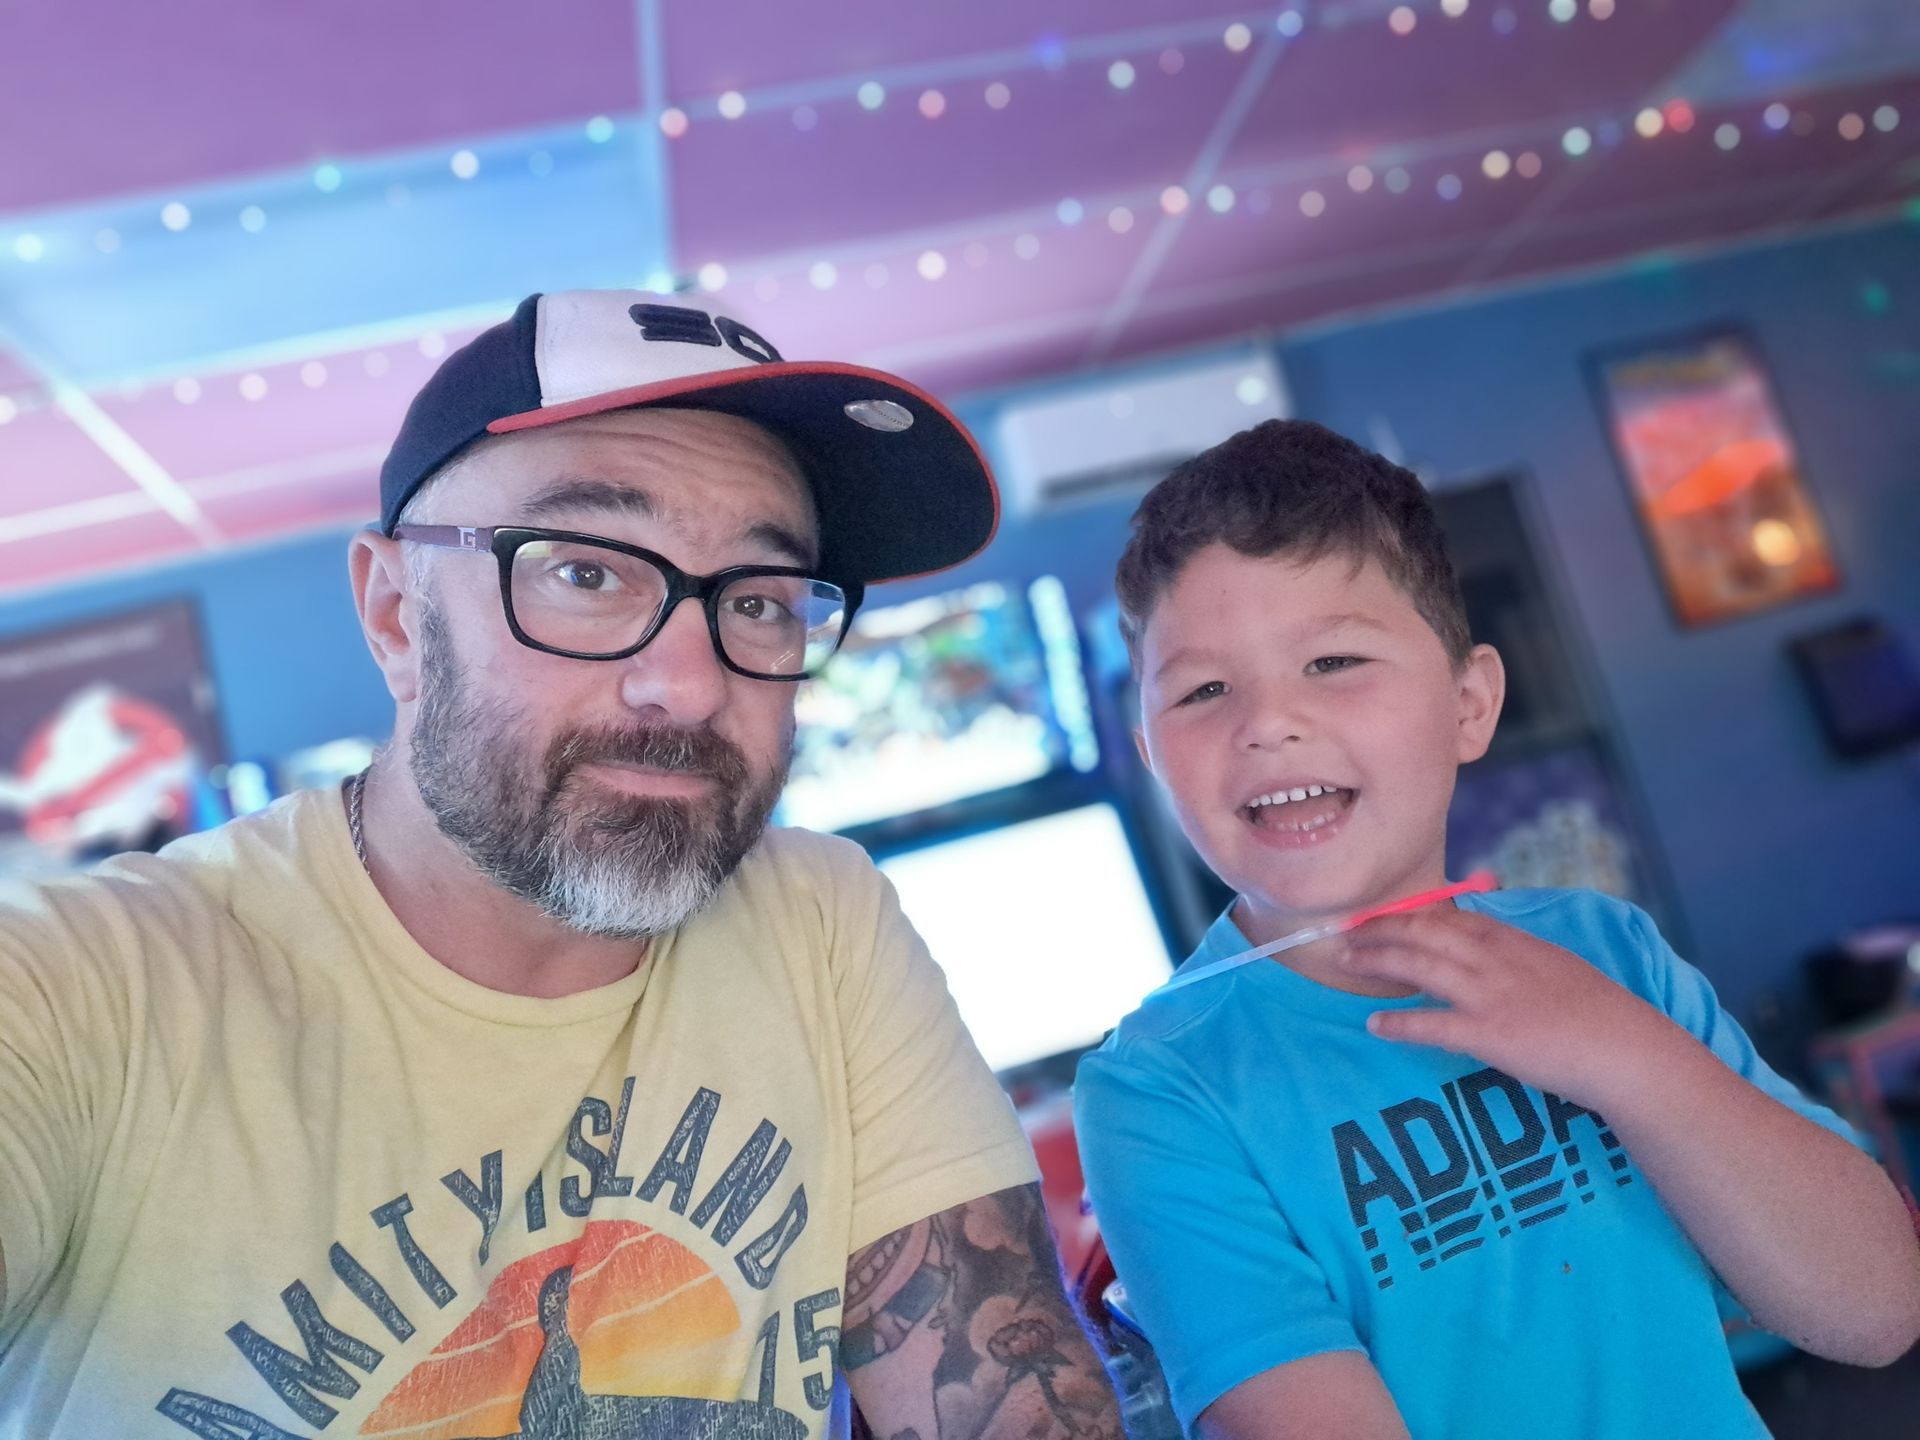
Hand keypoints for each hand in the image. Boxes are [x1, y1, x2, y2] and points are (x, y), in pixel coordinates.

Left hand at [1342, 906, 1678, 1109]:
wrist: (1625, 1049)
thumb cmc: (1599, 1014)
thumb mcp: (1558, 967)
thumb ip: (1519, 956)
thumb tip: (1489, 952)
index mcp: (1514, 941)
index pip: (1451, 917)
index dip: (1410, 914)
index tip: (1382, 913)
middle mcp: (1496, 960)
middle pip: (1425, 932)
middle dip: (1381, 928)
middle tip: (1347, 929)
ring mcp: (1490, 995)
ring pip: (1419, 966)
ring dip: (1377, 960)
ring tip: (1345, 960)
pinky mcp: (1489, 1034)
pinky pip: (1431, 1024)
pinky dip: (1398, 1022)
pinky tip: (1374, 1023)